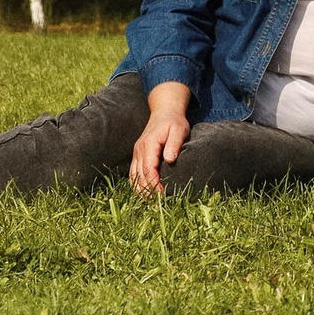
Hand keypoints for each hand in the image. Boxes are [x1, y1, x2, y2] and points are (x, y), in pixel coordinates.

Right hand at [130, 82, 192, 196]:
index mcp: (149, 144)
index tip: (161, 193)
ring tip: (151, 201)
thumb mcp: (179, 130)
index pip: (148, 168)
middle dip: (147, 190)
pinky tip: (144, 193)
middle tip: (157, 202)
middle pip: (139, 175)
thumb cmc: (174, 122)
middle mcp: (140, 149)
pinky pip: (134, 172)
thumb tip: (169, 159)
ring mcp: (137, 152)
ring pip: (134, 175)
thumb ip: (174, 144)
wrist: (164, 112)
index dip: (153, 183)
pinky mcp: (138, 155)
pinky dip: (137, 183)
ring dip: (141, 189)